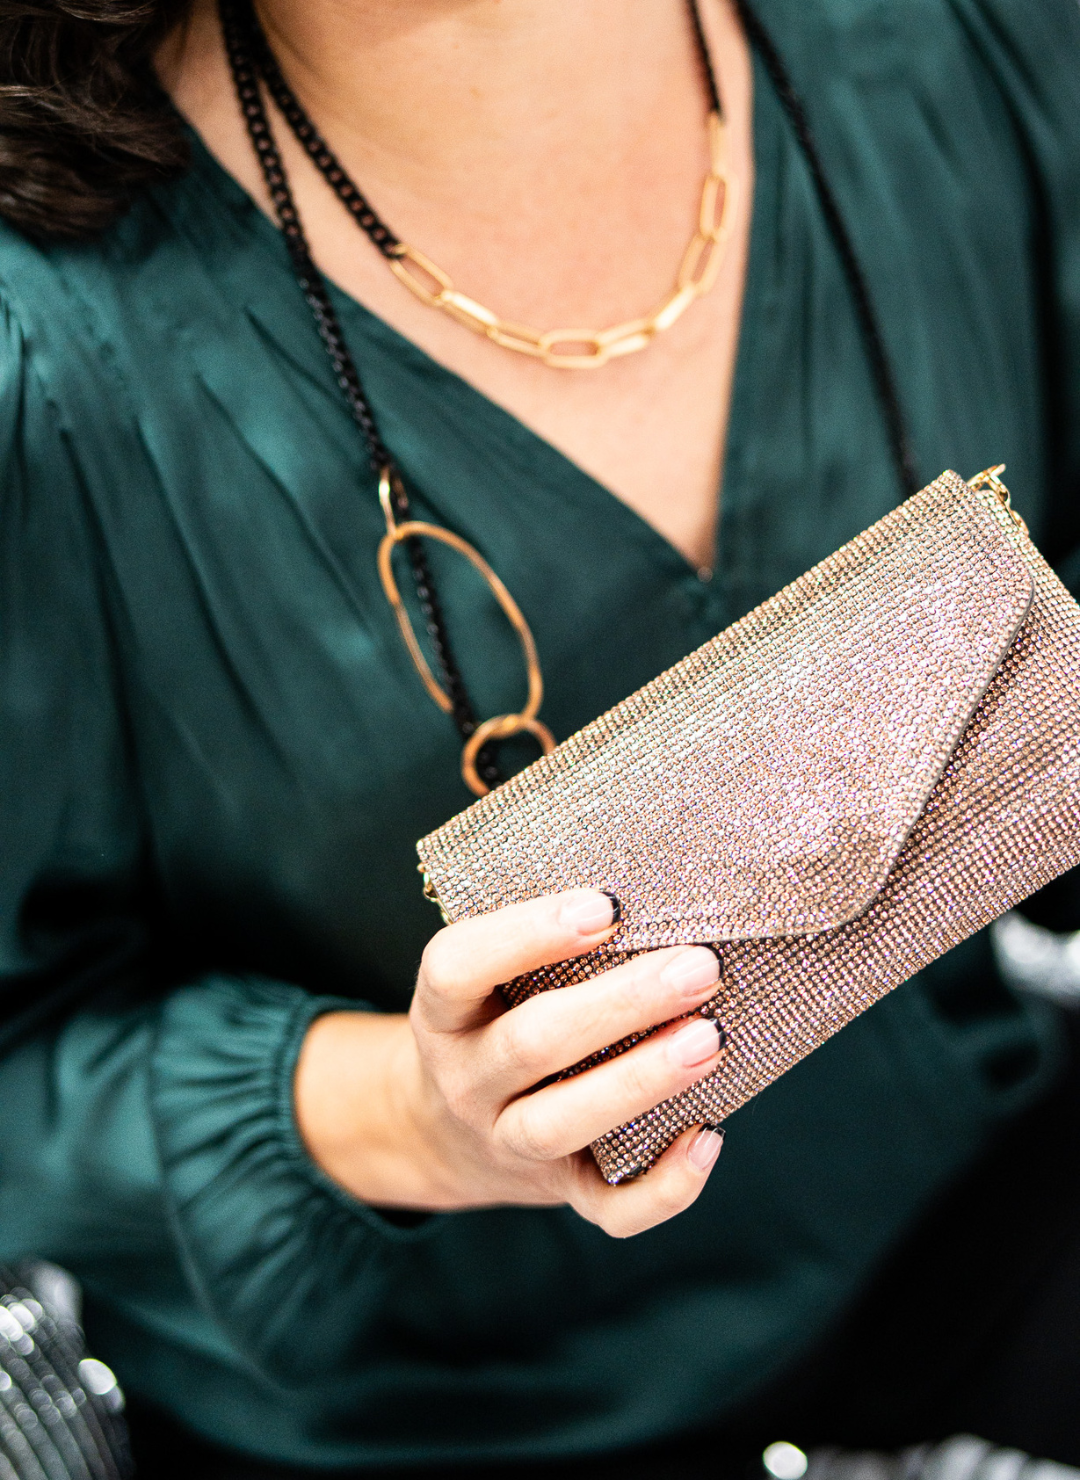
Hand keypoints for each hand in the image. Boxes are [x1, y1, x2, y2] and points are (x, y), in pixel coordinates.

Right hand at [294, 890, 724, 1236]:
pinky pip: (608, 1208)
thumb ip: (539, 932)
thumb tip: (644, 863)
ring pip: (561, 1123)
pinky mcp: (560, 1191)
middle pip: (531, 1044)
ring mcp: (507, 1142)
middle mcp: (466, 1080)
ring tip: (709, 1038)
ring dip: (640, 1080)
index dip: (526, 935)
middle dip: (620, 1004)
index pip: (459, 967)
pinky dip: (664, 1186)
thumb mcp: (483, 978)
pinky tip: (709, 1135)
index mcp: (444, 1013)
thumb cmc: (494, 1019)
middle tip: (698, 966)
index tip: (605, 906)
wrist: (443, 1132)